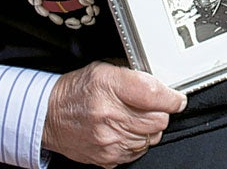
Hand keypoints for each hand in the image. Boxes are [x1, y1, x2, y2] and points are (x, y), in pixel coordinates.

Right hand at [41, 61, 186, 167]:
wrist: (49, 116)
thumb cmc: (76, 91)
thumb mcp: (103, 69)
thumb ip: (133, 74)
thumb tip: (159, 82)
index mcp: (109, 87)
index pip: (154, 94)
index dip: (172, 97)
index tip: (177, 98)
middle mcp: (109, 115)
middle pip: (158, 119)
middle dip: (161, 112)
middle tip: (152, 106)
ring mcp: (109, 140)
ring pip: (151, 137)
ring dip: (149, 128)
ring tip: (134, 117)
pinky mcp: (107, 157)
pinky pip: (138, 152)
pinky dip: (138, 141)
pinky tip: (126, 130)